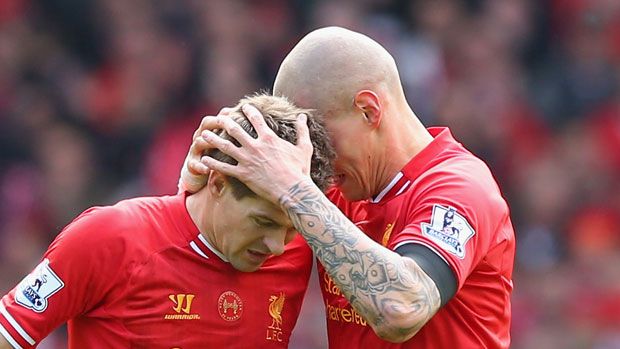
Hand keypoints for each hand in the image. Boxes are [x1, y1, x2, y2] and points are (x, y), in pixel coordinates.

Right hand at [177, 107, 232, 193]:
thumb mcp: (223, 140)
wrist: (199, 169)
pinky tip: (207, 170)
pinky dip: (201, 167)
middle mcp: (200, 137)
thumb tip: (250, 118)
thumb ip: (233, 131)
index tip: (236, 113)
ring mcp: (194, 150)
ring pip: (199, 143)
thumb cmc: (216, 152)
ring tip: (217, 145)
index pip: (215, 118)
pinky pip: (195, 165)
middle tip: (227, 125)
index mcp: (208, 130)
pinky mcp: (192, 165)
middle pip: (205, 126)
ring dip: (208, 143)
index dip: (224, 115)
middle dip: (215, 124)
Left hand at [199, 104, 313, 204]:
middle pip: (235, 130)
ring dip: (213, 140)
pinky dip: (213, 163)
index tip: (243, 106)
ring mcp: (248, 160)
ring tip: (204, 135)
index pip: (256, 119)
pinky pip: (224, 167)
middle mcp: (256, 146)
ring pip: (226, 146)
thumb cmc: (300, 170)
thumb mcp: (304, 148)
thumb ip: (302, 130)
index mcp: (269, 138)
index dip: (249, 110)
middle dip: (225, 122)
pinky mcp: (243, 174)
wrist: (293, 191)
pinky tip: (204, 160)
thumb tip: (303, 116)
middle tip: (218, 119)